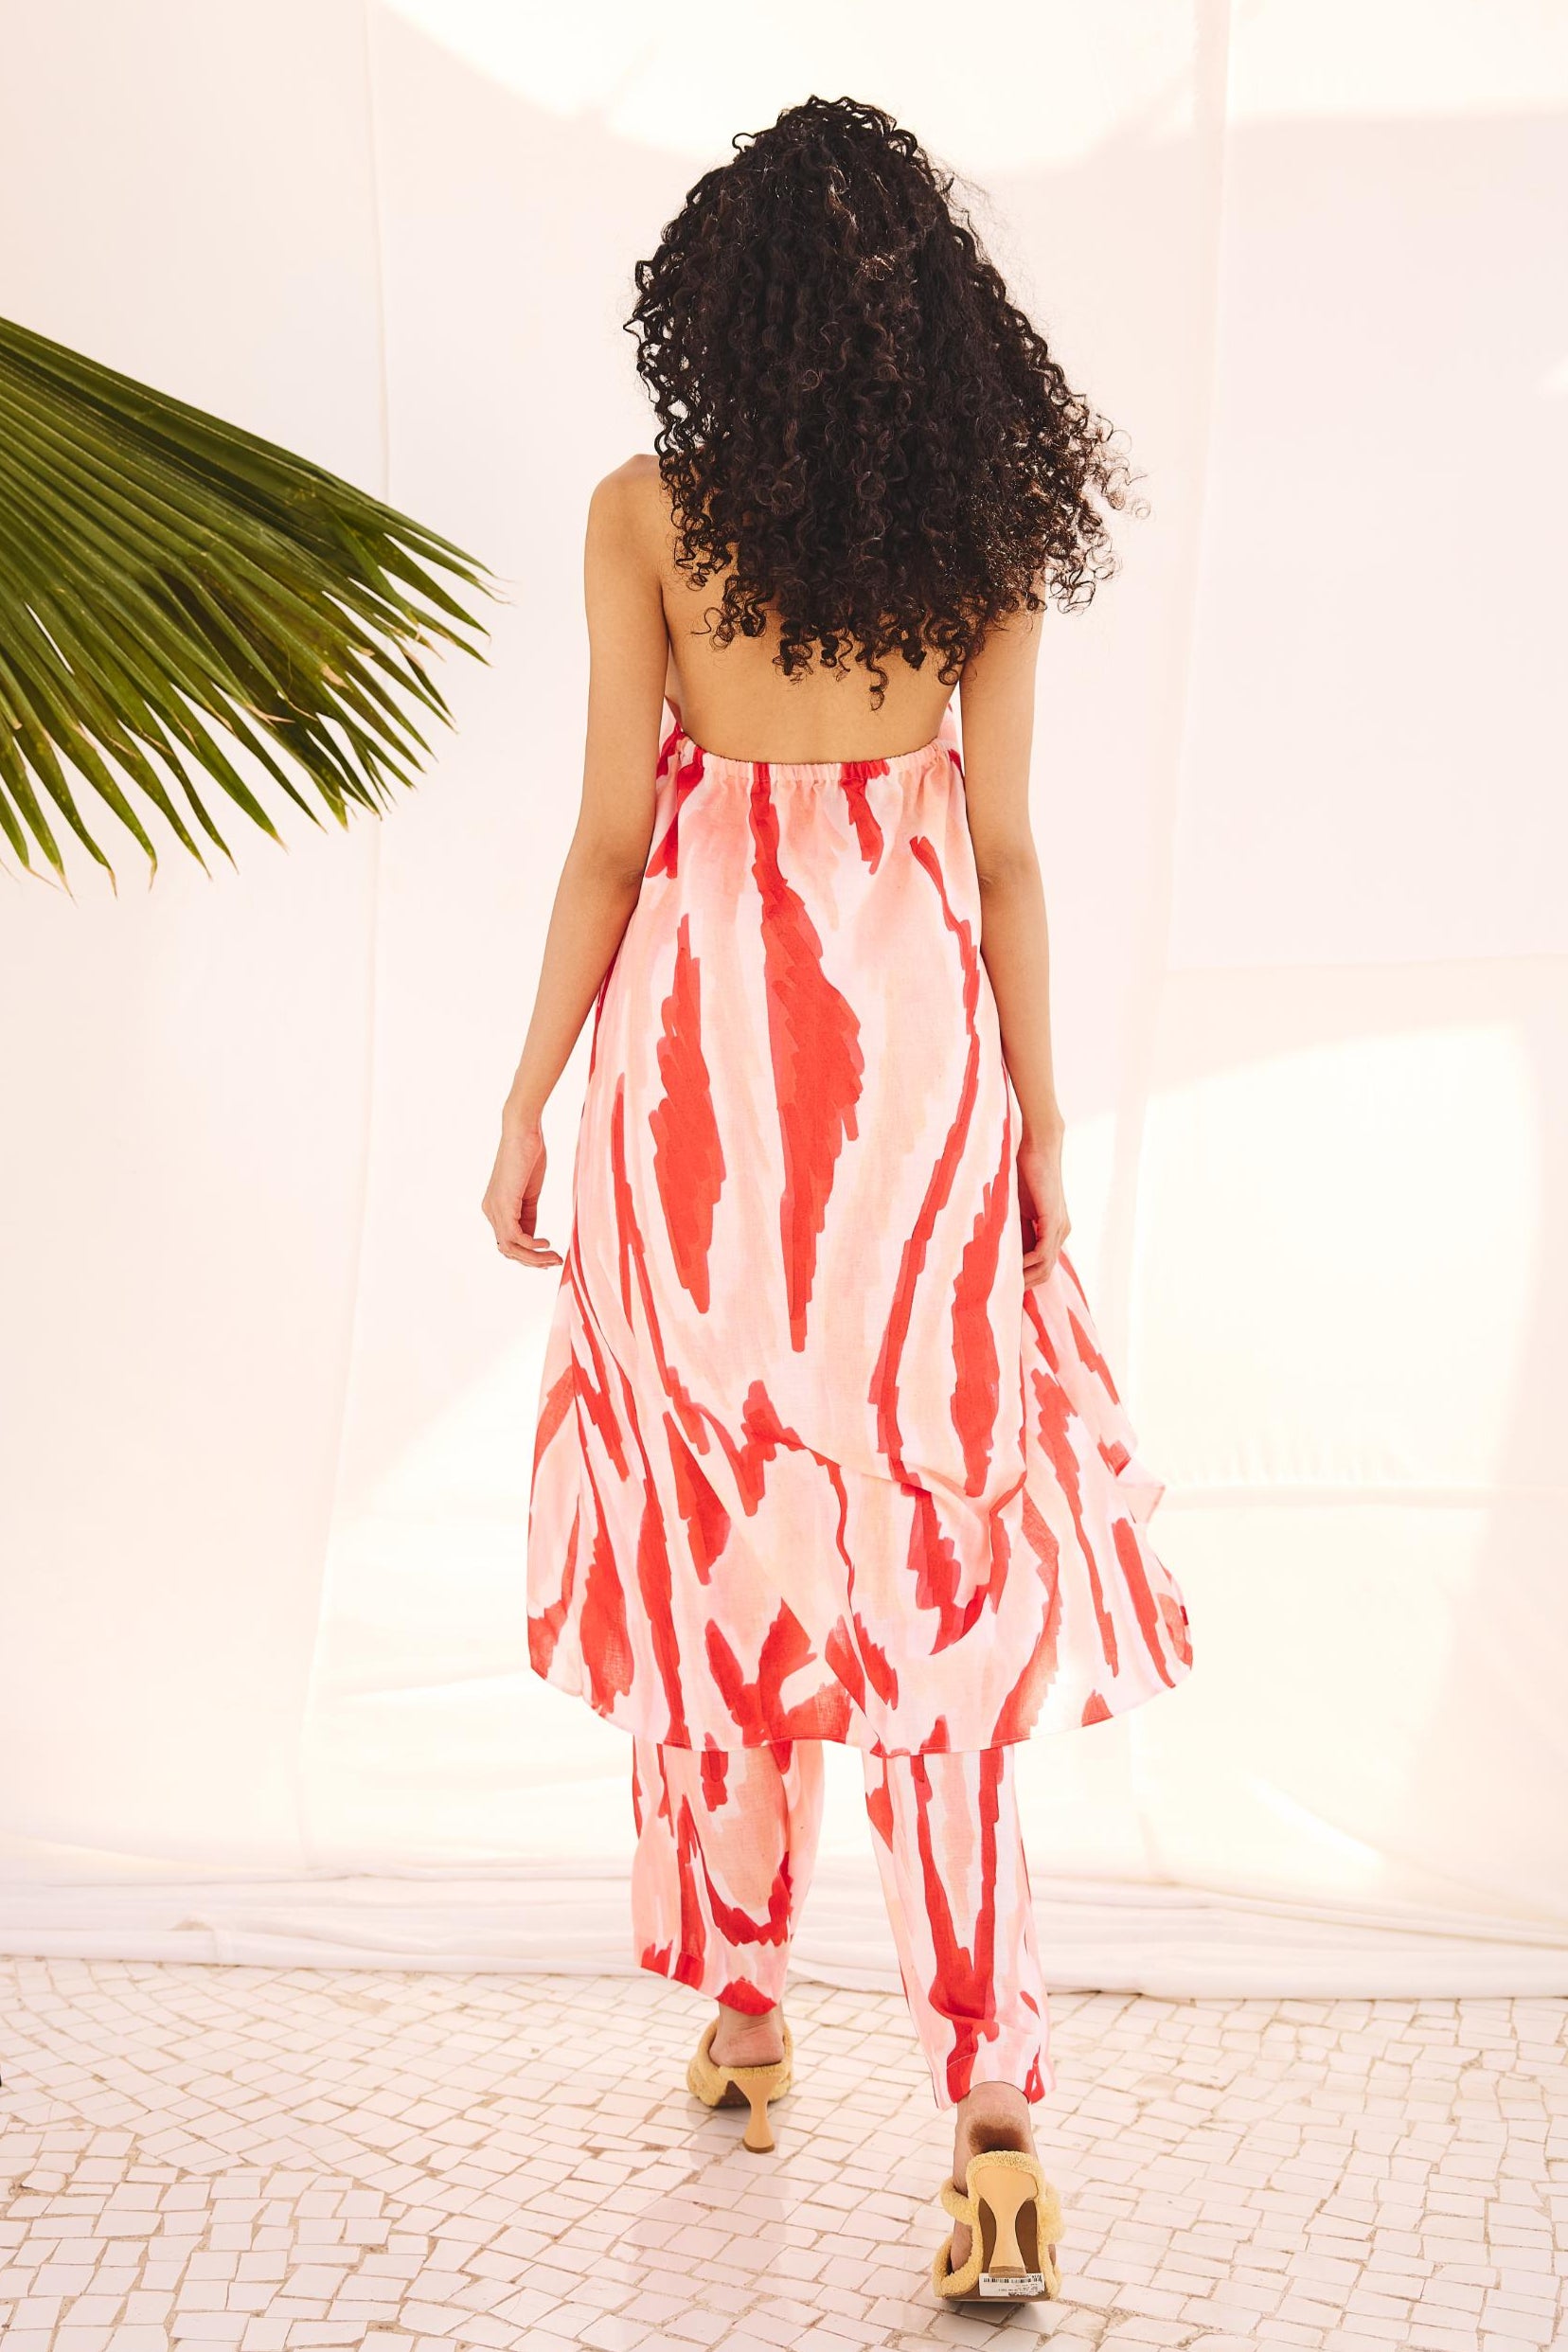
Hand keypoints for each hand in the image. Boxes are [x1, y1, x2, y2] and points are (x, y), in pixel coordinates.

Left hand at [481, 1119, 562, 1270]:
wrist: (523, 1131)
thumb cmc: (528, 1154)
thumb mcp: (529, 1192)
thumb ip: (529, 1215)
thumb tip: (535, 1240)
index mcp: (495, 1208)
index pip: (508, 1242)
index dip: (528, 1255)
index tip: (550, 1258)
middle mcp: (490, 1211)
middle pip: (507, 1249)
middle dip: (532, 1261)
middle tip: (555, 1263)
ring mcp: (494, 1209)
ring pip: (511, 1247)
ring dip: (535, 1258)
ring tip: (555, 1258)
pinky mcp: (504, 1204)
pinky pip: (516, 1237)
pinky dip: (532, 1245)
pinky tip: (547, 1244)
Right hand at [1017, 1127, 1068, 1288]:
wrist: (1037, 1146)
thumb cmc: (1023, 1171)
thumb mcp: (1014, 1207)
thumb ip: (1012, 1228)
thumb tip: (996, 1250)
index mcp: (1052, 1229)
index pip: (1042, 1266)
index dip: (1024, 1279)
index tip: (1003, 1288)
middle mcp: (1060, 1232)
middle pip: (1045, 1272)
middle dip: (1025, 1285)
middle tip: (1001, 1295)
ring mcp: (1059, 1228)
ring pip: (1045, 1267)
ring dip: (1025, 1279)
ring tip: (1003, 1286)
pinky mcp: (1053, 1221)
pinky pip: (1043, 1253)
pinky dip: (1028, 1264)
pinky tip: (1012, 1268)